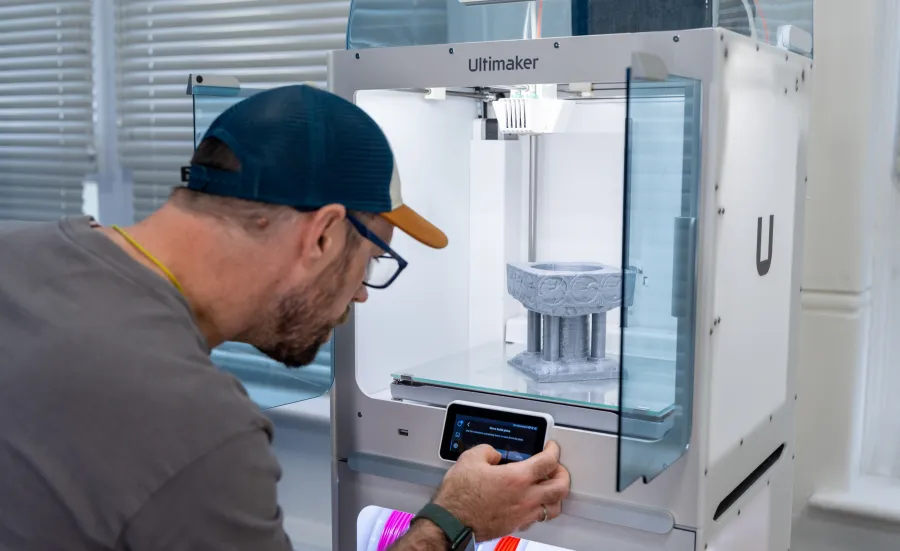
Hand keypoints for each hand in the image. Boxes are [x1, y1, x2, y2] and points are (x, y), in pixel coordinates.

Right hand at [431, 441, 569, 540]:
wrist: (450, 522)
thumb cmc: (459, 495)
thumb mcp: (470, 459)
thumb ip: (488, 451)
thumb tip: (495, 454)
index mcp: (517, 478)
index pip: (547, 462)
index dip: (553, 451)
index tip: (551, 448)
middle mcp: (525, 498)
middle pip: (560, 487)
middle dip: (562, 474)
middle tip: (555, 467)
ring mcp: (522, 514)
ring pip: (553, 507)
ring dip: (555, 495)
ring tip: (549, 487)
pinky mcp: (515, 526)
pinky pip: (536, 518)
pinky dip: (539, 509)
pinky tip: (531, 503)